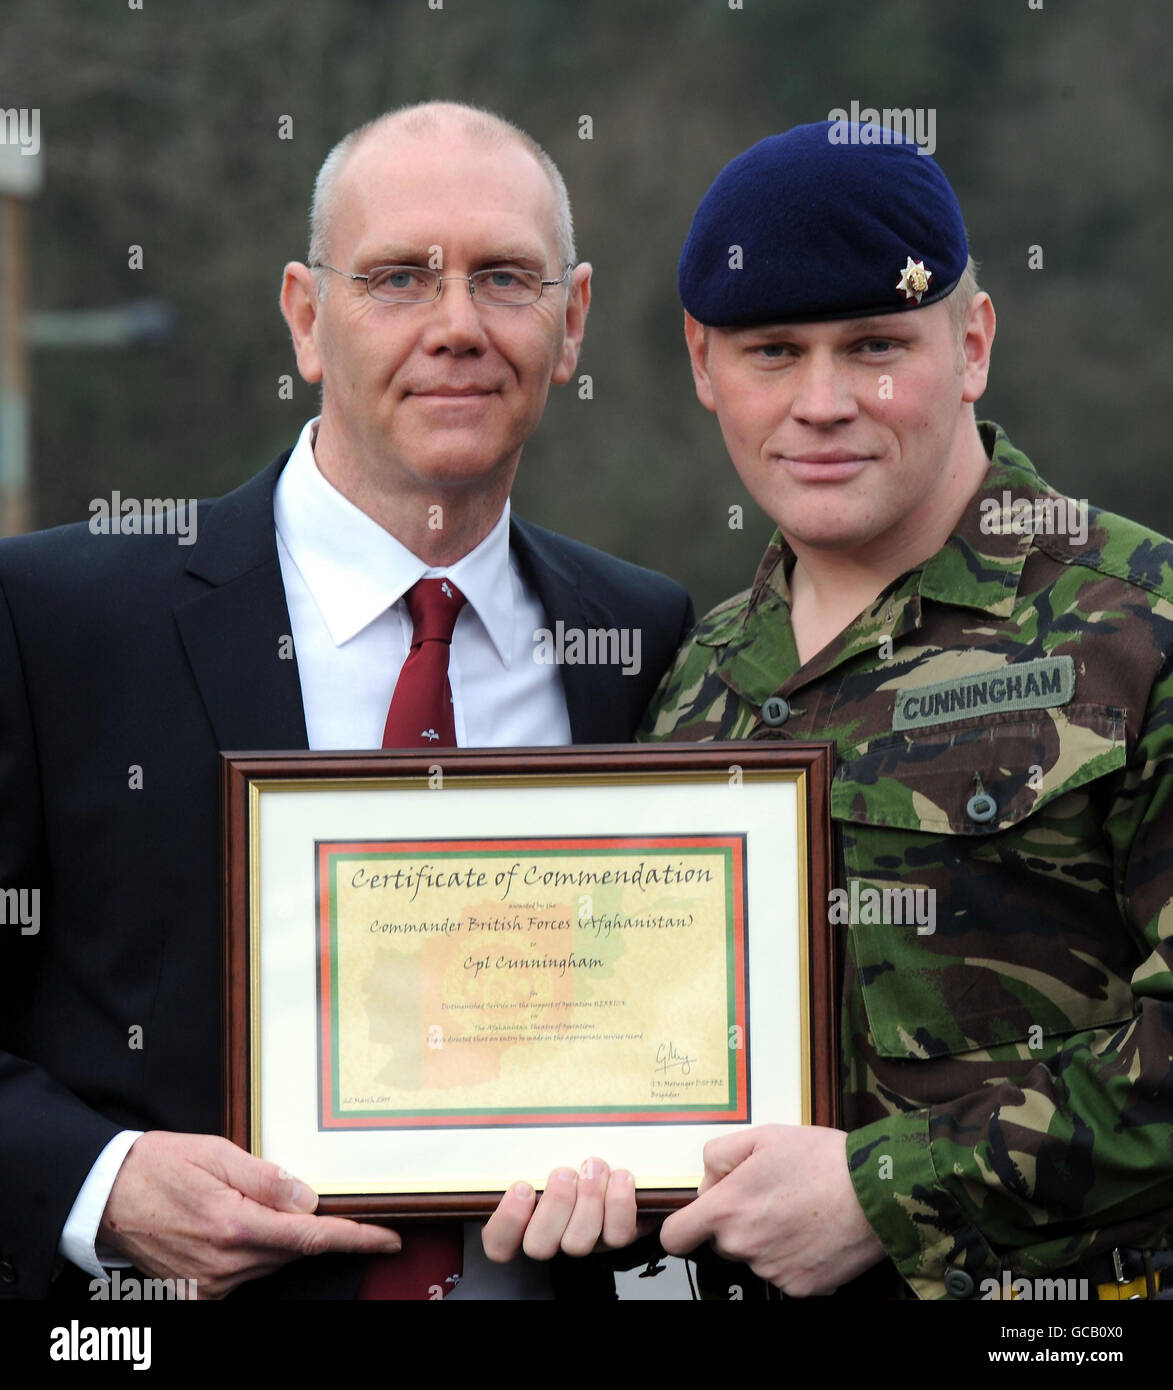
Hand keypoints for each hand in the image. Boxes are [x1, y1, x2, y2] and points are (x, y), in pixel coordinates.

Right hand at [97, 1131, 403, 1298]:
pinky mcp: (198, 1293)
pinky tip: (232, 1227)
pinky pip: (245, 1273)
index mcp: (234, 1226)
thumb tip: (308, 1198)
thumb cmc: (158, 1167)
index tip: (387, 1238)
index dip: (355, 1238)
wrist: (105, 1195)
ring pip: (270, 1261)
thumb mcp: (217, 1154)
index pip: (311, 1236)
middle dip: (308, 1225)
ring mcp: (210, 1284)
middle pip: (292, 1249)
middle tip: (297, 1196)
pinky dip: (252, 1250)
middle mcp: (224, 1263)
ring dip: (275, 1236)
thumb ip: (268, 1179)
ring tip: (239, 1203)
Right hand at [482, 1158, 646, 1260]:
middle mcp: (552, 1238)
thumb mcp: (546, 1151)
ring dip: (587, 1201)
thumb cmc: (572, 1156)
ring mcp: (583, 1242)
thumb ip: (531, 1149)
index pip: (498, 1243)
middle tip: (564, 1172)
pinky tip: (620, 1176)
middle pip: (538, 1245)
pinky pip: (617, 1234)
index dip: (507, 1221)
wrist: (619, 1170)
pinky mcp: (616, 1237)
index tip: (522, 1186)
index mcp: (524, 1220)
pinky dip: (619, 1204)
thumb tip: (509, 1119)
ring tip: (595, 1166)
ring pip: (577, 1243)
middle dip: (553, 1205)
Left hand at [659, 1125, 884, 1295]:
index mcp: (727, 1210)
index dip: (683, 1226)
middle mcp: (744, 1247)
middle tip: (771, 1195)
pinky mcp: (801, 1289)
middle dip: (738, 1221)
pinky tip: (812, 1231)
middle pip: (722, 1243)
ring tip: (798, 1209)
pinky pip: (783, 1272)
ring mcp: (772, 1272)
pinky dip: (794, 1256)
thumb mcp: (761, 1135)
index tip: (698, 1219)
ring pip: (755, 1256)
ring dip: (767, 1238)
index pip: (675, 1238)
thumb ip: (718, 1155)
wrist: (876, 1191)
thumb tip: (707, 1183)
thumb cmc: (820, 1159)